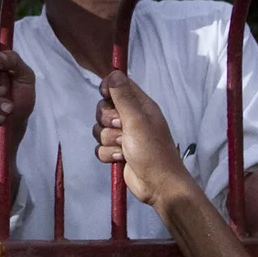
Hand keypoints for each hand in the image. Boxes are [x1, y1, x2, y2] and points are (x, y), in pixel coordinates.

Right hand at [94, 72, 194, 205]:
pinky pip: (100, 147)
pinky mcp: (117, 153)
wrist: (158, 184)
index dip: (109, 89)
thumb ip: (123, 97)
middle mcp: (131, 118)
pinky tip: (121, 159)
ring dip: (109, 140)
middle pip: (103, 108)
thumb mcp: (137, 120)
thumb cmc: (152, 150)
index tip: (106, 96)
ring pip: (99, 129)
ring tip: (124, 147)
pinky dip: (108, 154)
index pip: (118, 85)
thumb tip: (113, 72)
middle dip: (107, 120)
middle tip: (121, 128)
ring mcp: (123, 136)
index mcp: (140, 105)